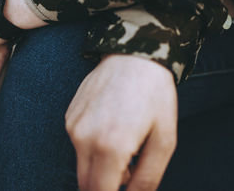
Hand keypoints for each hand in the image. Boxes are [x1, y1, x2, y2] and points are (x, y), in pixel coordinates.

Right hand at [65, 54, 177, 190]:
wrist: (133, 56)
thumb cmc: (154, 95)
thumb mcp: (164, 140)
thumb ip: (148, 177)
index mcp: (111, 147)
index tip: (123, 189)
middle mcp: (85, 138)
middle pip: (86, 185)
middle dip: (105, 186)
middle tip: (127, 171)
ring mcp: (73, 126)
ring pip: (81, 165)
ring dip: (100, 168)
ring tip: (122, 144)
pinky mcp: (69, 116)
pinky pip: (77, 145)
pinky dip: (93, 148)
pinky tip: (110, 128)